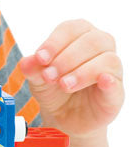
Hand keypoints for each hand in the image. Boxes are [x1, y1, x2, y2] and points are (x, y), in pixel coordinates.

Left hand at [18, 19, 123, 139]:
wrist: (62, 118)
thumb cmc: (52, 88)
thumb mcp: (35, 77)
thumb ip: (31, 67)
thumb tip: (28, 61)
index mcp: (78, 35)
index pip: (70, 28)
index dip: (55, 42)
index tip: (41, 58)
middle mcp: (99, 47)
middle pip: (91, 40)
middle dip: (66, 58)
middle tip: (49, 76)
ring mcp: (111, 68)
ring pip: (107, 59)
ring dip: (82, 72)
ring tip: (64, 85)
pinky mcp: (116, 90)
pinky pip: (117, 80)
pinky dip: (108, 80)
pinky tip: (101, 81)